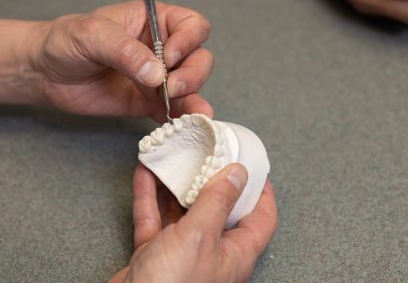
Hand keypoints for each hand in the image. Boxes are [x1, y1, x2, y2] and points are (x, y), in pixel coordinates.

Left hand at [0, 0, 212, 121]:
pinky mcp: (148, 103)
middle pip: (198, 58)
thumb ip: (125, 51)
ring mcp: (156, 78)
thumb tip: (157, 74)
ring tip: (190, 111)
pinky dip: (180, 118)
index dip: (189, 41)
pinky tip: (182, 124)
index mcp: (154, 22)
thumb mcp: (92, 35)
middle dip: (193, 73)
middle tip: (173, 86)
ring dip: (194, 98)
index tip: (168, 56)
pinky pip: (173, 111)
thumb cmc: (65, 42)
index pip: (191, 26)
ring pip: (191, 87)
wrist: (45, 73)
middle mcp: (162, 49)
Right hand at [109, 163, 276, 282]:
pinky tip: (145, 174)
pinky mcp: (154, 254)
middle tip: (208, 154)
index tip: (254, 166)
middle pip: (218, 209)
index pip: (261, 219)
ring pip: (182, 211)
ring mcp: (181, 253)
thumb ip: (218, 202)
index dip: (261, 192)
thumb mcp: (200, 237)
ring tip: (174, 158)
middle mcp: (210, 253)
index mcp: (234, 253)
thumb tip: (237, 174)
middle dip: (210, 180)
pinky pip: (153, 218)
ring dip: (175, 185)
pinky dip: (149, 196)